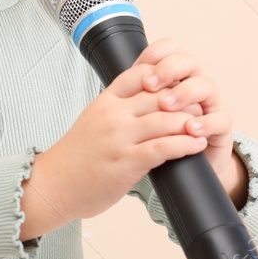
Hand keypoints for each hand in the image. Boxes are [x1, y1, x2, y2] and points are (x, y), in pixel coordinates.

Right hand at [21, 43, 213, 227]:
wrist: (53, 184)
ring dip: (190, 122)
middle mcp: (113, 115)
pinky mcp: (127, 162)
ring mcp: (120, 138)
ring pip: (166, 119)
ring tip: (203, 126)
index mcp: (105, 101)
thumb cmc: (76, 157)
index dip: (164, 76)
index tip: (180, 84)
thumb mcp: (93, 121)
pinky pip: (164, 148)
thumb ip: (117, 109)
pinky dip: (185, 144)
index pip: (140, 74)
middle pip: (159, 95)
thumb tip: (147, 101)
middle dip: (185, 99)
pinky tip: (196, 145)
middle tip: (201, 106)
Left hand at [133, 38, 240, 190]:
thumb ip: (132, 96)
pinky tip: (192, 129)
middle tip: (151, 85)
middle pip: (188, 62)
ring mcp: (209, 105)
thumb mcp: (138, 117)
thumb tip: (110, 80)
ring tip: (168, 107)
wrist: (179, 174)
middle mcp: (191, 86)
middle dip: (168, 70)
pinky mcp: (220, 128)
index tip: (140, 64)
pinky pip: (221, 118)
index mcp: (172, 77)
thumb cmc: (154, 140)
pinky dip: (206, 123)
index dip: (157, 52)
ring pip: (206, 85)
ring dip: (185, 93)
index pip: (169, 50)